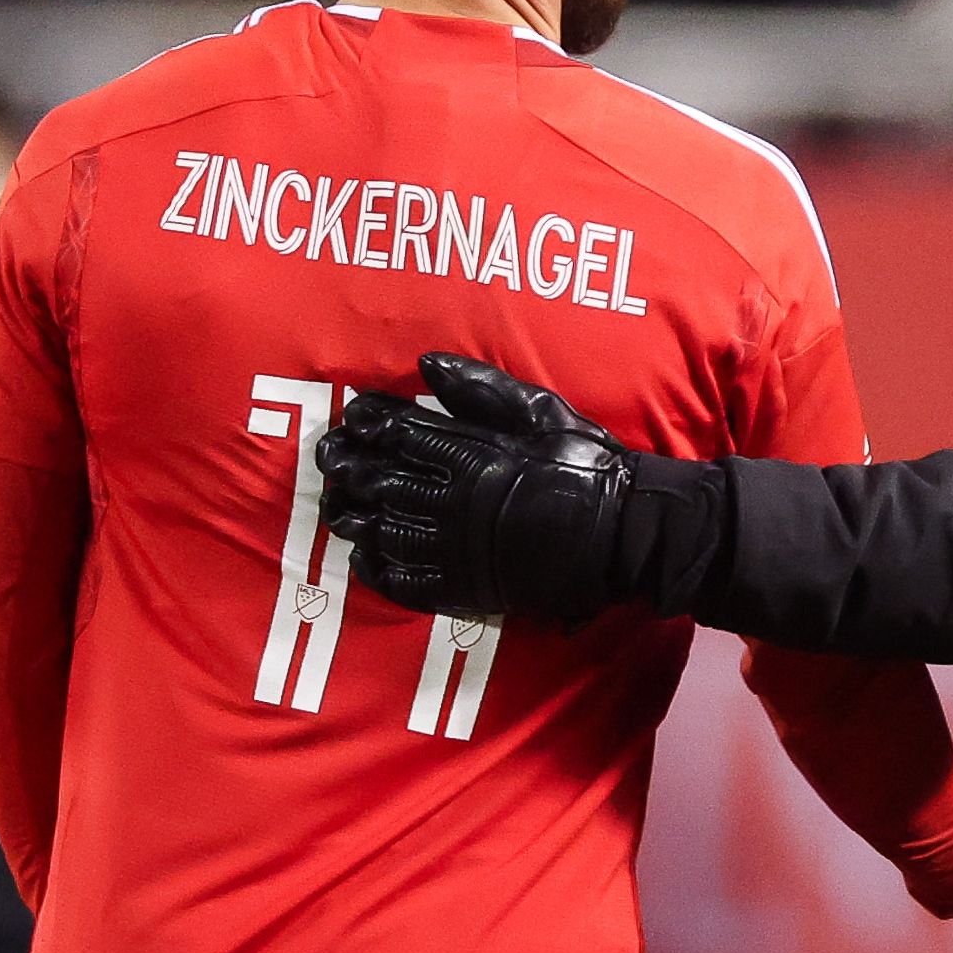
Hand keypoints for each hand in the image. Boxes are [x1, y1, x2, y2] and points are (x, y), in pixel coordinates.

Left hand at [315, 353, 635, 620]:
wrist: (623, 534)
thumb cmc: (587, 464)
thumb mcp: (541, 410)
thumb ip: (481, 388)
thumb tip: (426, 365)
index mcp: (472, 455)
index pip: (400, 434)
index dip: (368, 424)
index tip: (353, 417)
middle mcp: (454, 503)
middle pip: (380, 483)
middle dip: (346, 468)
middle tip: (329, 458)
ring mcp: (457, 549)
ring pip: (385, 532)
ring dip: (353, 518)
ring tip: (336, 508)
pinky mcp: (466, 587)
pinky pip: (407, 582)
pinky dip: (379, 570)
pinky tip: (366, 556)